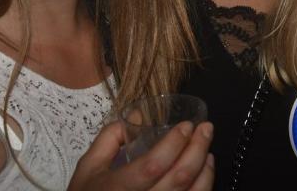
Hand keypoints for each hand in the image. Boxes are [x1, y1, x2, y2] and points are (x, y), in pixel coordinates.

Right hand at [68, 120, 214, 190]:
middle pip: (179, 179)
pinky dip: (204, 187)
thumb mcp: (88, 168)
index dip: (174, 144)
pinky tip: (205, 172)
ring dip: (206, 169)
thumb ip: (109, 138)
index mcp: (117, 189)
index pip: (152, 165)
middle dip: (198, 149)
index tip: (187, 125)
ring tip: (208, 148)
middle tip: (206, 129)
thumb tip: (138, 114)